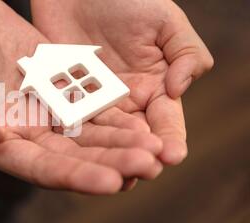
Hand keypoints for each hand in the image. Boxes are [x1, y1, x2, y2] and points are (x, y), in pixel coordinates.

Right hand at [0, 0, 163, 193]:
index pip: (39, 168)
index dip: (74, 177)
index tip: (111, 182)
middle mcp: (25, 136)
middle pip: (73, 158)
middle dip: (110, 164)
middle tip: (147, 166)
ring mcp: (45, 115)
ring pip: (89, 137)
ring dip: (122, 145)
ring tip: (155, 149)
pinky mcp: (60, 92)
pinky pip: (92, 109)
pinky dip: (117, 117)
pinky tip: (144, 122)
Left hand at [32, 0, 213, 164]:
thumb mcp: (165, 21)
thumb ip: (185, 53)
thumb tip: (179, 89)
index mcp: (154, 87)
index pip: (166, 121)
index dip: (170, 138)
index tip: (171, 155)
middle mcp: (124, 102)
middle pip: (133, 138)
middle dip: (137, 156)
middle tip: (141, 172)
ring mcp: (93, 103)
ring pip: (101, 137)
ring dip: (106, 157)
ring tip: (112, 175)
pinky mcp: (64, 99)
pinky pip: (69, 121)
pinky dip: (72, 139)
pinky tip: (75, 156)